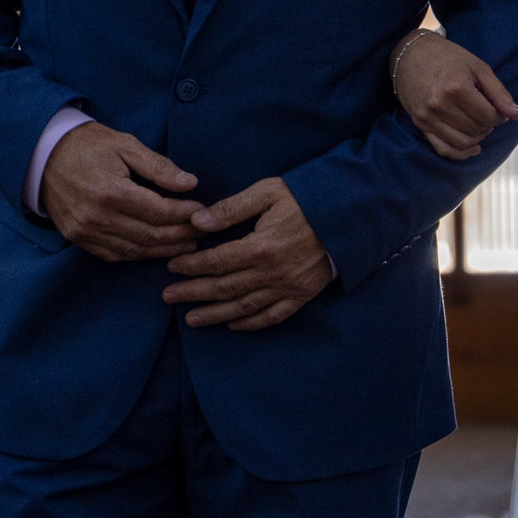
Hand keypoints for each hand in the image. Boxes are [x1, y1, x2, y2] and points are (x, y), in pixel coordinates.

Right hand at [41, 122, 201, 261]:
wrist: (42, 155)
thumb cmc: (87, 145)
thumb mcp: (125, 144)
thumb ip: (158, 166)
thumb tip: (190, 184)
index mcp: (110, 191)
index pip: (158, 211)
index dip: (184, 214)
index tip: (201, 211)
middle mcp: (97, 217)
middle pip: (150, 235)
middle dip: (181, 235)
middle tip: (203, 231)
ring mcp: (85, 231)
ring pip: (135, 251)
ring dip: (165, 250)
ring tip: (188, 245)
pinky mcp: (79, 239)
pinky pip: (116, 255)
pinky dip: (140, 255)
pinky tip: (158, 250)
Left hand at [162, 177, 333, 331]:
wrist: (349, 216)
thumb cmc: (306, 199)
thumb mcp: (267, 192)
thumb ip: (231, 208)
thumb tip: (197, 221)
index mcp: (260, 246)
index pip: (215, 261)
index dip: (190, 266)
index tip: (171, 267)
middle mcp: (271, 273)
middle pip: (223, 288)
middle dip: (192, 293)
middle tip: (168, 297)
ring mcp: (287, 288)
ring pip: (243, 307)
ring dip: (214, 315)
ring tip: (191, 319)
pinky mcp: (301, 295)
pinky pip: (272, 316)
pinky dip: (250, 324)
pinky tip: (232, 325)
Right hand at [393, 30, 517, 159]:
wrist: (411, 54)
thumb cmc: (448, 57)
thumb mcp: (478, 68)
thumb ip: (499, 93)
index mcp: (456, 87)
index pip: (489, 116)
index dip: (499, 116)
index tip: (498, 108)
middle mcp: (439, 104)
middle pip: (477, 129)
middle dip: (488, 125)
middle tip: (488, 113)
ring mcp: (427, 117)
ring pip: (463, 142)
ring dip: (478, 137)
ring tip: (479, 123)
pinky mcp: (420, 124)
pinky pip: (443, 149)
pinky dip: (461, 153)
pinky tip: (473, 148)